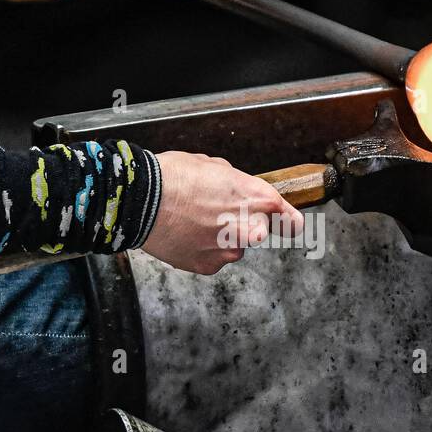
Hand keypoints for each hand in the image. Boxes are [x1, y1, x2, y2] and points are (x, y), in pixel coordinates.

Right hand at [143, 152, 304, 275]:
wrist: (140, 200)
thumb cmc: (173, 177)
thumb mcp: (212, 166)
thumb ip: (234, 182)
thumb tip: (234, 189)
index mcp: (256, 198)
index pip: (290, 220)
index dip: (289, 222)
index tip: (290, 226)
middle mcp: (249, 227)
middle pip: (262, 234)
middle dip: (248, 226)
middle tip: (222, 215)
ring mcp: (228, 250)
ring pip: (235, 247)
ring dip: (223, 239)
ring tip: (194, 223)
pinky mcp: (208, 265)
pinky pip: (214, 258)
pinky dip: (203, 250)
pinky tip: (186, 235)